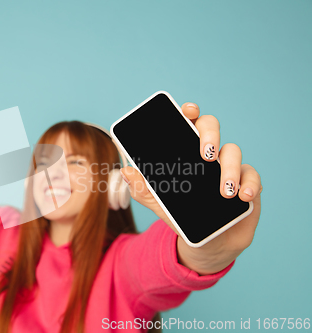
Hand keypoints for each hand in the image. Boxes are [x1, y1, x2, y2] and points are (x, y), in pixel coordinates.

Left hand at [120, 102, 261, 256]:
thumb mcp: (158, 202)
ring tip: (223, 191)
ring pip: (232, 151)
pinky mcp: (246, 180)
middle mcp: (207, 152)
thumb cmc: (182, 213)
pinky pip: (252, 175)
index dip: (189, 111)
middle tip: (204, 154)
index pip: (187, 122)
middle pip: (211, 127)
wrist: (208, 240)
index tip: (188, 110)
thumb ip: (142, 188)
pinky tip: (243, 196)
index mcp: (184, 150)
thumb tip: (126, 172)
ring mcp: (228, 164)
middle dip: (209, 134)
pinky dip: (249, 184)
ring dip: (228, 168)